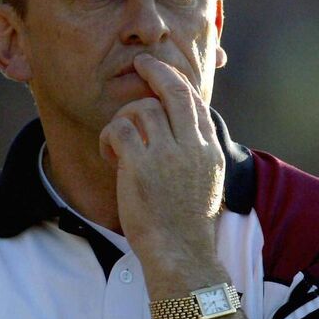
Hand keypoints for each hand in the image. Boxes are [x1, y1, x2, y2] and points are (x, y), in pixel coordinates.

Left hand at [99, 54, 225, 291]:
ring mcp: (167, 155)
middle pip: (174, 92)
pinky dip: (109, 136)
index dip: (177, 82)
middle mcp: (192, 147)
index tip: (161, 73)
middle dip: (156, 71)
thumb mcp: (207, 183)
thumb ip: (197, 154)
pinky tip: (110, 154)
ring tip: (118, 142)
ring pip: (142, 109)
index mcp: (209, 151)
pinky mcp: (140, 167)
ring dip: (124, 119)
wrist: (181, 254)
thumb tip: (186, 129)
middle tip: (140, 63)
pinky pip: (119, 129)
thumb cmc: (188, 225)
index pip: (195, 103)